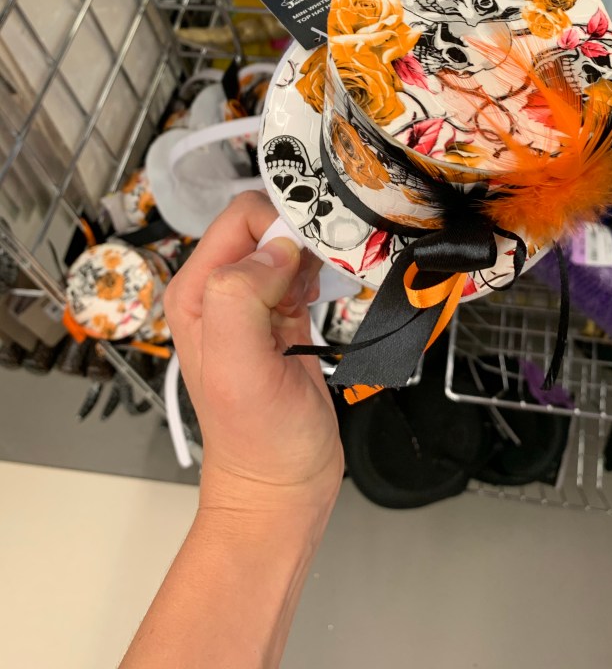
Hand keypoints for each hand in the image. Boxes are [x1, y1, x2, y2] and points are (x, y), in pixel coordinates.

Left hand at [164, 192, 343, 517]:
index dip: (278, 225)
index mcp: (197, 292)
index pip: (238, 219)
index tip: (307, 255)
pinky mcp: (283, 315)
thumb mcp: (237, 368)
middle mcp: (221, 290)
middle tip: (316, 277)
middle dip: (299, 238)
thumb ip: (241, 296)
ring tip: (315, 296)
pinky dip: (320, 274)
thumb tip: (276, 249)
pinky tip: (320, 301)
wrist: (282, 486)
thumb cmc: (257, 440)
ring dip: (312, 256)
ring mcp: (253, 302)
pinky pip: (303, 270)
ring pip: (288, 244)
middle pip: (265, 226)